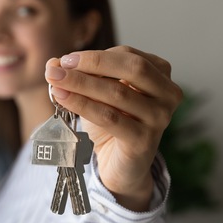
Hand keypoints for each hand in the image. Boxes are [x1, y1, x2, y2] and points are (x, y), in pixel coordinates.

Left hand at [45, 46, 182, 211]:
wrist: (120, 166)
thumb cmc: (113, 124)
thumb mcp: (97, 94)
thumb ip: (79, 75)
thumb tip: (54, 63)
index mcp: (161, 74)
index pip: (127, 56)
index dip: (95, 56)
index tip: (66, 61)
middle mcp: (168, 94)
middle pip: (132, 68)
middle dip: (92, 64)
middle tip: (60, 67)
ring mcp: (160, 118)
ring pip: (118, 92)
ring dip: (81, 83)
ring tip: (55, 81)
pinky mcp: (145, 140)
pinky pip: (110, 117)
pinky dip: (83, 105)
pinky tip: (63, 98)